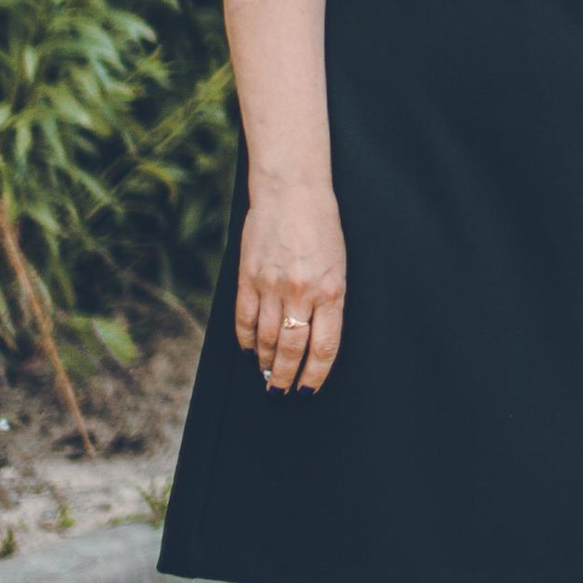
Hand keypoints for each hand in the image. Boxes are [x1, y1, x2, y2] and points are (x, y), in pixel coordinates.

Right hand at [236, 178, 346, 393]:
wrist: (292, 190)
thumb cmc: (322, 225)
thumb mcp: (338, 264)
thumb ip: (329, 300)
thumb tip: (315, 337)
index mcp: (331, 290)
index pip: (323, 348)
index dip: (314, 375)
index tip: (308, 390)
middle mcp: (301, 292)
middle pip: (291, 349)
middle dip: (286, 376)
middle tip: (281, 392)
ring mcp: (271, 286)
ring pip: (265, 339)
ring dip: (265, 363)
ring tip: (266, 377)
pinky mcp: (248, 277)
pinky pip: (244, 319)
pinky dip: (245, 340)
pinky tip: (248, 351)